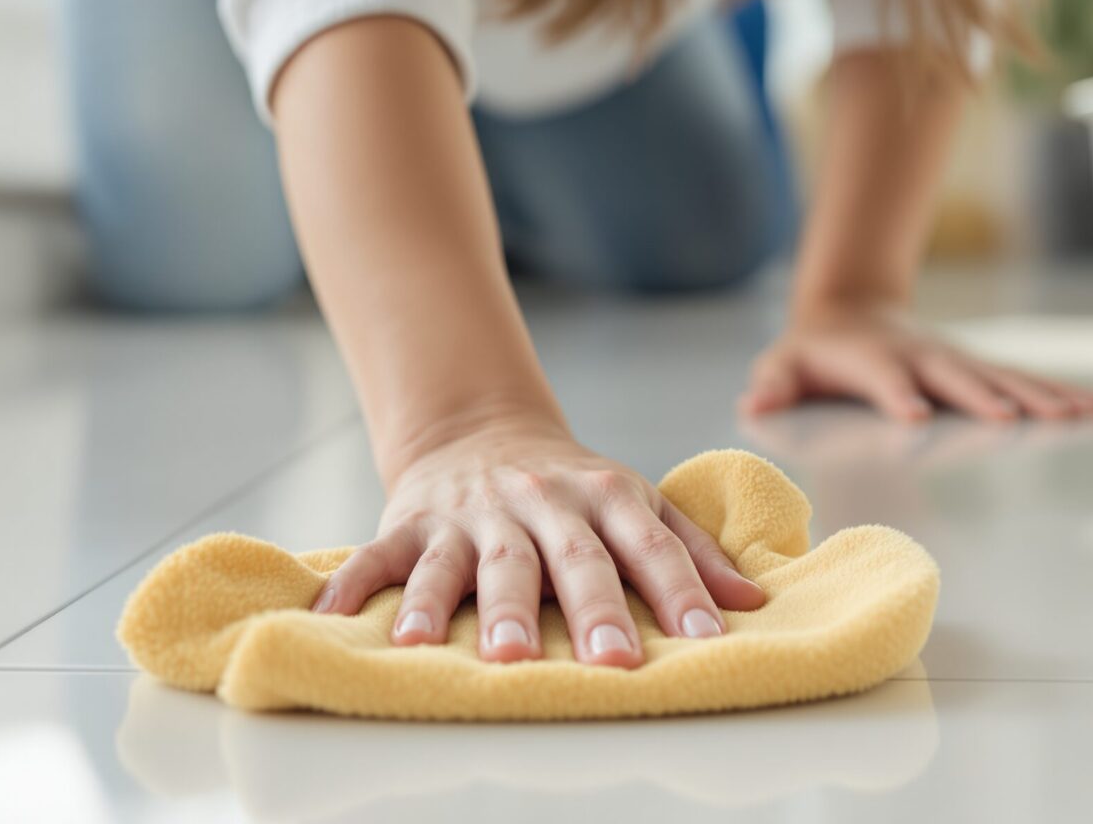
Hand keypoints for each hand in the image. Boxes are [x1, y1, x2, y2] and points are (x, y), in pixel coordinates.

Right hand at [311, 417, 767, 666]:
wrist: (478, 428)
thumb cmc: (572, 487)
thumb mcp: (636, 502)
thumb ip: (690, 552)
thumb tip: (752, 605)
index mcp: (604, 495)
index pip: (648, 546)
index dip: (679, 591)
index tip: (706, 640)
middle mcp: (539, 503)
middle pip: (566, 560)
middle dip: (589, 610)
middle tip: (608, 663)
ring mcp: (472, 514)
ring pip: (476, 563)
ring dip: (479, 610)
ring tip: (489, 658)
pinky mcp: (412, 523)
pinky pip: (381, 556)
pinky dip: (357, 587)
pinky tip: (340, 624)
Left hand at [739, 303, 1092, 423]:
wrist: (850, 309)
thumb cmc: (812, 353)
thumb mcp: (781, 365)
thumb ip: (772, 385)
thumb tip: (756, 403)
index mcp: (873, 360)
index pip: (885, 378)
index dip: (898, 394)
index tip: (916, 416)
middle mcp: (924, 358)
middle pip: (958, 378)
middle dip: (985, 397)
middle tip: (1014, 420)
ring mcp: (957, 362)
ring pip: (1004, 378)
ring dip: (1042, 396)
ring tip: (1083, 413)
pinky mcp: (979, 370)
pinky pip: (1024, 382)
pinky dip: (1062, 393)